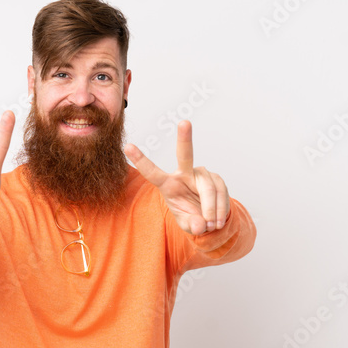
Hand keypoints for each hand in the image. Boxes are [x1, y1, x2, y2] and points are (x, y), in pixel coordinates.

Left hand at [125, 120, 229, 234]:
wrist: (210, 219)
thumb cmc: (192, 217)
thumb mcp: (187, 225)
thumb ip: (191, 225)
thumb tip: (200, 225)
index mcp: (168, 184)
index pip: (152, 172)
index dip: (140, 161)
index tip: (127, 147)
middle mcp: (184, 174)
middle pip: (185, 155)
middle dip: (185, 138)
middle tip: (184, 122)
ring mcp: (201, 174)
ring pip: (207, 188)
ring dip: (210, 209)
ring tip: (211, 224)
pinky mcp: (217, 178)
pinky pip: (220, 192)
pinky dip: (220, 209)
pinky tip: (218, 220)